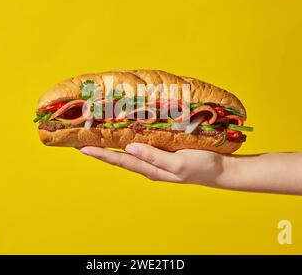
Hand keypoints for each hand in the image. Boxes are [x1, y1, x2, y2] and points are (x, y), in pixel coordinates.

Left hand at [79, 143, 233, 187]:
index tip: (82, 147)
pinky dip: (129, 139)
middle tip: (80, 138)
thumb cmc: (202, 166)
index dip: (101, 154)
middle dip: (100, 148)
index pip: (120, 160)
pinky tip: (125, 132)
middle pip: (120, 155)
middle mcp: (149, 165)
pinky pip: (141, 145)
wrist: (221, 170)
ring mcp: (156, 159)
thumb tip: (130, 148)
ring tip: (96, 133)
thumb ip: (154, 157)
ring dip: (112, 143)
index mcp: (151, 169)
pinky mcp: (163, 151)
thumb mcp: (178, 163)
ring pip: (128, 150)